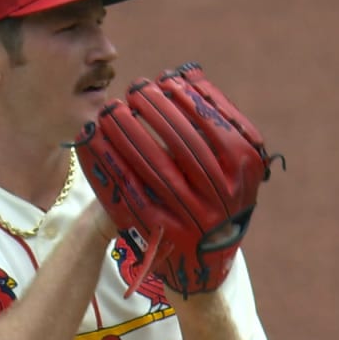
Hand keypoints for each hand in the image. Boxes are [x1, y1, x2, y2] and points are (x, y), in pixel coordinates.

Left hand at [70, 62, 285, 297]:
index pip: (212, 126)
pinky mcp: (156, 230)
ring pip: (153, 165)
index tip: (165, 80)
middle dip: (155, 110)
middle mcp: (220, 197)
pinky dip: (108, 160)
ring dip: (128, 131)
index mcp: (244, 174)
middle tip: (135, 87)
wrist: (202, 265)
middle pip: (182, 143)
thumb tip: (185, 74)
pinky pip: (127, 189)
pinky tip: (94, 138)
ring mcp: (189, 216)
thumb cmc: (216, 201)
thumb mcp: (233, 167)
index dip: (185, 100)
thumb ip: (218, 124)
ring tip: (112, 108)